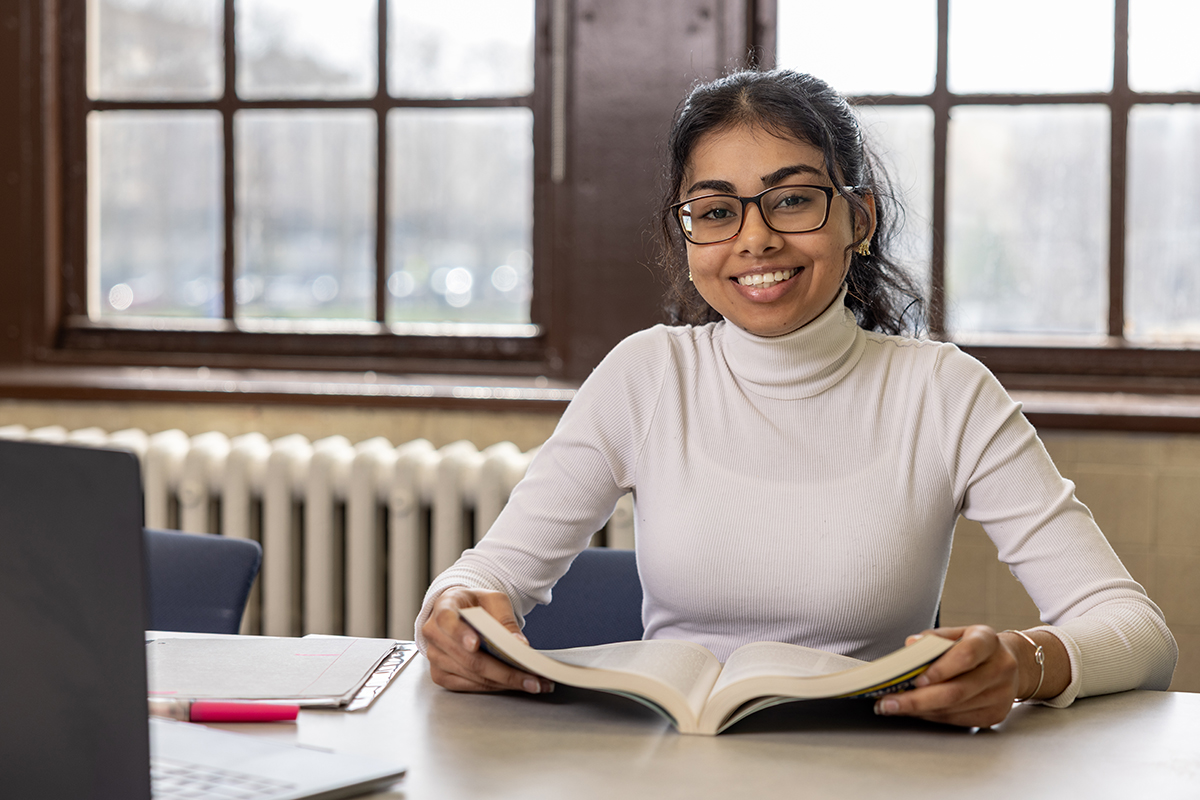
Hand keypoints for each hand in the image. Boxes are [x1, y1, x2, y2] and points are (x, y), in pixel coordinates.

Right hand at [421, 587, 553, 694]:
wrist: (460, 612)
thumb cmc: (476, 605)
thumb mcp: (494, 600)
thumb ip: (505, 619)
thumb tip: (519, 644)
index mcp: (444, 607)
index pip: (447, 620)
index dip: (461, 634)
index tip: (476, 644)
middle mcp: (434, 633)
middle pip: (468, 658)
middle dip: (503, 671)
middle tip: (531, 678)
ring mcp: (434, 657)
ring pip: (471, 675)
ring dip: (503, 682)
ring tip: (531, 683)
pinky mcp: (440, 674)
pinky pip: (467, 686)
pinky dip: (492, 686)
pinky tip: (512, 685)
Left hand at [872, 625, 1019, 727]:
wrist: (1011, 664)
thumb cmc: (975, 647)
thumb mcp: (956, 633)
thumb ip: (933, 638)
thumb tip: (911, 645)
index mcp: (988, 641)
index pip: (965, 656)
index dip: (939, 669)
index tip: (914, 679)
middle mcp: (1000, 668)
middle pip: (957, 690)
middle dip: (918, 699)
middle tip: (889, 702)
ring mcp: (1001, 695)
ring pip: (955, 708)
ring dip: (921, 710)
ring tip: (894, 707)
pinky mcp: (995, 715)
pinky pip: (958, 720)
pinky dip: (933, 717)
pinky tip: (915, 712)